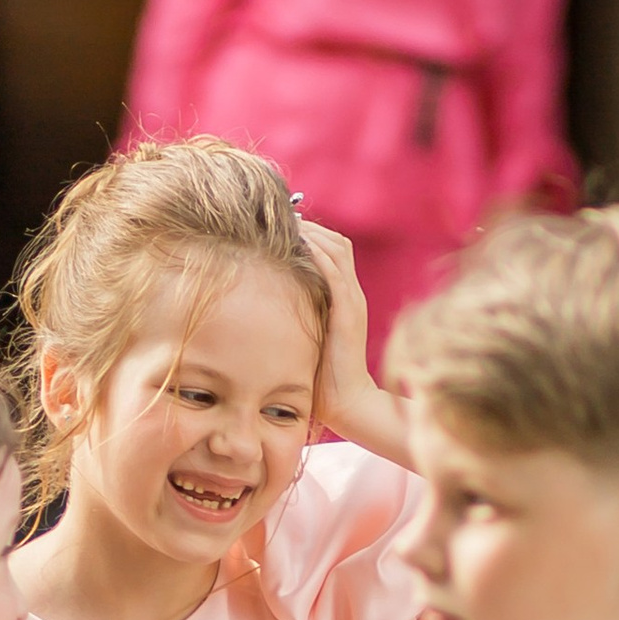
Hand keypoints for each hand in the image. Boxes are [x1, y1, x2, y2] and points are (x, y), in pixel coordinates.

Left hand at [302, 219, 408, 463]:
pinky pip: (335, 273)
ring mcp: (352, 302)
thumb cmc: (323, 378)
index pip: (334, 251)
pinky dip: (319, 253)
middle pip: (337, 242)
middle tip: (282, 216)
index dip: (312, 234)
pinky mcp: (347, 313)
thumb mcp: (309, 338)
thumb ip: (298, 318)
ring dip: (313, 233)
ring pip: (338, 250)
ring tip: (288, 222)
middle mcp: (351, 294)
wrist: (348, 403)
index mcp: (345, 299)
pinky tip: (299, 243)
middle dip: (310, 226)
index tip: (283, 225)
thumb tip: (267, 305)